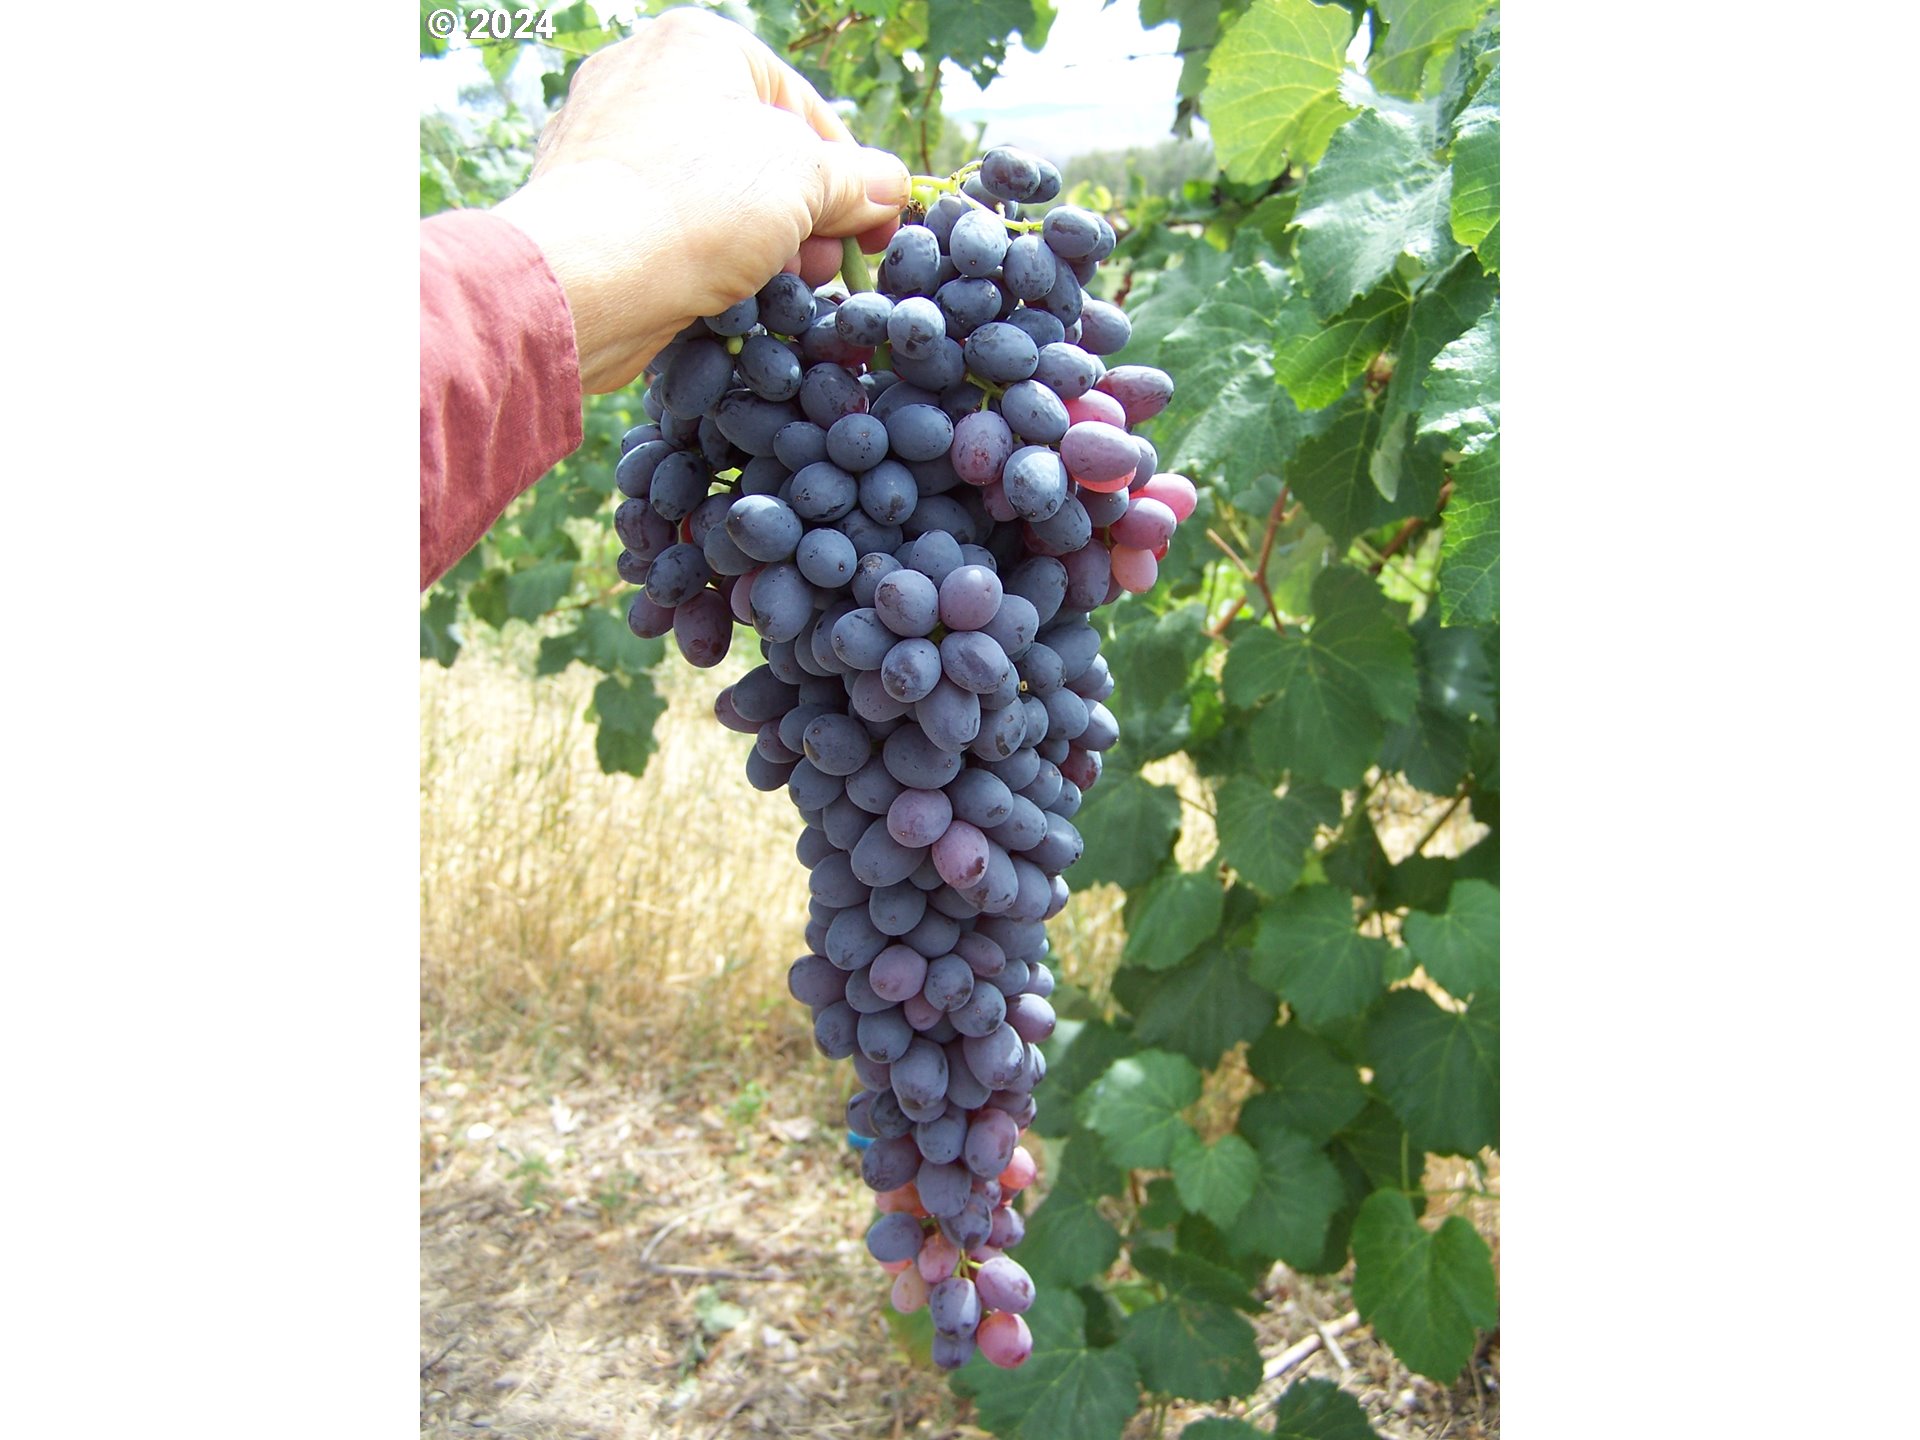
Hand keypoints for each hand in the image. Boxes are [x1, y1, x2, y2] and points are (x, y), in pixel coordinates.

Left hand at [495, 7, 910, 393]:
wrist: (584, 281)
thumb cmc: (697, 208)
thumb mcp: (806, 183)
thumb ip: (858, 181)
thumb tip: (889, 188)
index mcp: (700, 45)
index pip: (804, 109)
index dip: (853, 177)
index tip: (876, 234)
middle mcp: (645, 76)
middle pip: (760, 153)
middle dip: (805, 219)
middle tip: (823, 271)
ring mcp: (608, 138)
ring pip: (716, 194)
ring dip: (762, 246)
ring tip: (778, 290)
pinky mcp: (589, 200)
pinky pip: (670, 223)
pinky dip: (705, 256)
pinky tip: (725, 296)